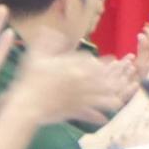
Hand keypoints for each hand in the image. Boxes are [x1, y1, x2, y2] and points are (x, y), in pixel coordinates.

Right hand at [7, 50, 134, 126]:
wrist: (25, 104)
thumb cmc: (29, 80)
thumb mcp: (36, 57)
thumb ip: (45, 42)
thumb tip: (49, 30)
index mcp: (74, 66)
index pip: (93, 62)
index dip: (103, 63)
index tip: (112, 62)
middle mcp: (82, 80)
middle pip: (104, 78)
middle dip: (114, 78)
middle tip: (123, 79)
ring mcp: (80, 96)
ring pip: (102, 96)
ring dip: (111, 97)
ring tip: (118, 99)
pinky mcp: (75, 110)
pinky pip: (89, 113)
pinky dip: (96, 117)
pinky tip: (103, 119)